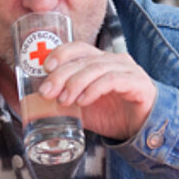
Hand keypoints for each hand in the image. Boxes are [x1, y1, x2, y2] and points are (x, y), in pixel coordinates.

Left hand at [40, 42, 156, 141]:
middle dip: (61, 74)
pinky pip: (113, 80)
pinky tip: (84, 101)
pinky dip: (95, 89)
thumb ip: (64, 102)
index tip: (44, 67)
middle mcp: (113, 60)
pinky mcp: (138, 83)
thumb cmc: (113, 115)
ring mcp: (127, 70)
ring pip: (96, 68)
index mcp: (99, 61)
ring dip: (76, 83)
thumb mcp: (82, 109)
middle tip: (47, 91)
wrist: (142, 130)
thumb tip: (37, 104)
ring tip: (64, 100)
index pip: (78, 48)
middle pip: (84, 59)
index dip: (61, 54)